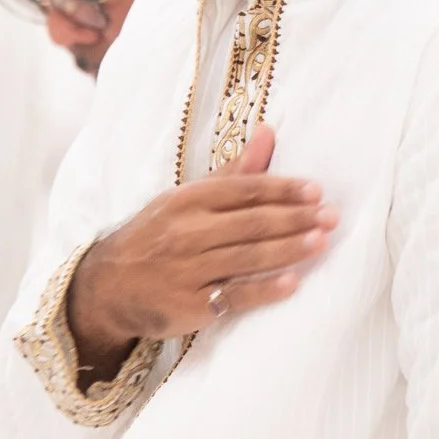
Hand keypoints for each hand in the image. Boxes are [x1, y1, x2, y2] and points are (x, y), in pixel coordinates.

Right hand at [63, 125, 334, 377]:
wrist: (107, 288)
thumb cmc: (155, 237)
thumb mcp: (185, 200)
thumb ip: (232, 172)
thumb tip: (268, 133)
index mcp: (186, 201)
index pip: (243, 190)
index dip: (282, 189)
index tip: (316, 191)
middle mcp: (185, 233)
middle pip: (250, 223)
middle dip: (295, 218)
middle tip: (330, 217)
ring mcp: (186, 270)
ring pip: (246, 256)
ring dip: (288, 249)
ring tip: (321, 241)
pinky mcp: (189, 306)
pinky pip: (233, 296)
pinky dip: (264, 289)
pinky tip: (292, 282)